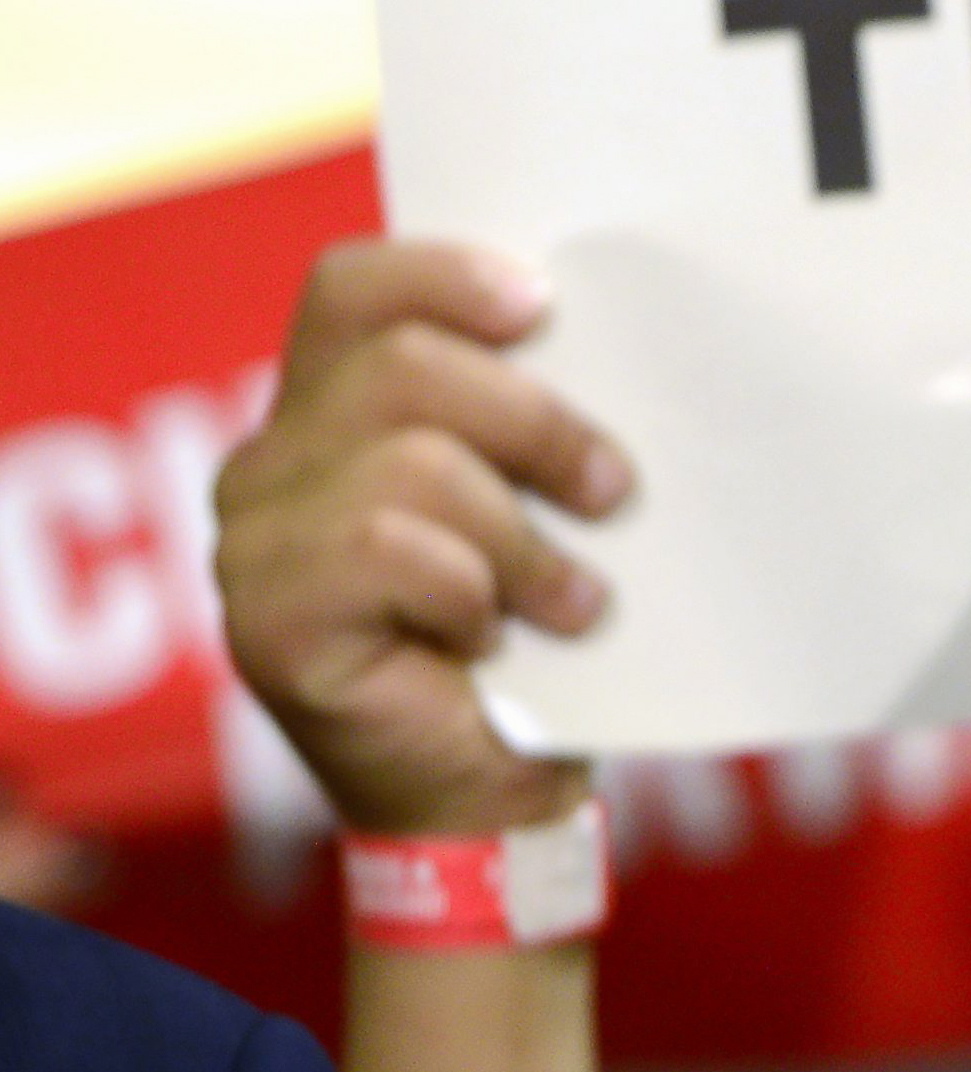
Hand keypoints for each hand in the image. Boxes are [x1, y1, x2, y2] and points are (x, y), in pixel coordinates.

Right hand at [216, 240, 633, 836]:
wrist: (501, 797)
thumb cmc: (532, 649)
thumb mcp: (539, 510)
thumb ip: (529, 425)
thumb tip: (616, 349)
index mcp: (331, 412)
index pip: (353, 288)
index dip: (446, 274)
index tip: (547, 305)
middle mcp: (271, 461)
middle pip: (403, 364)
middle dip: (535, 420)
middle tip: (613, 488)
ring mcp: (253, 540)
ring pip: (410, 463)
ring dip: (519, 535)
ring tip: (570, 600)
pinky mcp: (264, 620)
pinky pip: (384, 550)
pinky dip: (470, 592)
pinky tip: (495, 641)